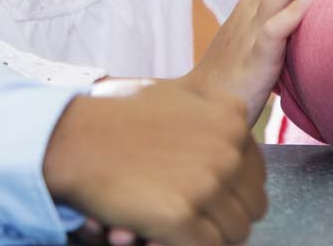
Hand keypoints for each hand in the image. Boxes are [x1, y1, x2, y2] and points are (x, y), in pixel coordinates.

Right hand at [43, 81, 265, 245]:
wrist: (74, 140)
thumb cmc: (118, 120)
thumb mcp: (182, 101)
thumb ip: (216, 123)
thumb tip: (235, 150)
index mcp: (233, 118)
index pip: (257, 175)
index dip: (235, 193)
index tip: (212, 200)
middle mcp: (229, 148)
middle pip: (253, 206)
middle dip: (227, 218)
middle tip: (196, 220)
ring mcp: (208, 183)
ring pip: (235, 233)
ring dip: (208, 237)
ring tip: (175, 229)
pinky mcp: (182, 215)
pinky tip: (159, 237)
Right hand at [184, 0, 332, 122]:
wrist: (204, 106)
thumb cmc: (237, 76)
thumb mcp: (259, 39)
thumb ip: (281, 22)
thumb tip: (317, 14)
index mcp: (253, 6)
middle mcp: (250, 11)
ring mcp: (250, 32)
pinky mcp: (254, 57)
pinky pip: (272, 29)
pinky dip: (292, 11)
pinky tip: (311, 0)